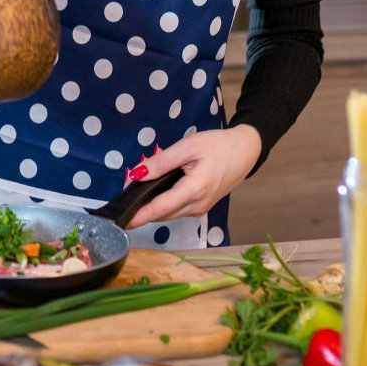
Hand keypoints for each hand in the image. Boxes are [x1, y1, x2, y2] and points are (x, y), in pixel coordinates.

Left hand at [124, 125, 261, 228]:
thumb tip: (136, 174)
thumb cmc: (218, 146)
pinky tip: (156, 186)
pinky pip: (176, 209)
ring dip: (151, 203)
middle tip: (126, 183)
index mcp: (194, 191)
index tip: (121, 219)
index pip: (159, 209)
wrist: (245, 151)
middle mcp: (197, 206)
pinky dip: (163, 201)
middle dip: (141, 204)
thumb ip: (160, 162)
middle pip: (161, 213)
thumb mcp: (187, 147)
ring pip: (168, 213)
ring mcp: (200, 208)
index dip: (138, 215)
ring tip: (138, 182)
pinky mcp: (201, 206)